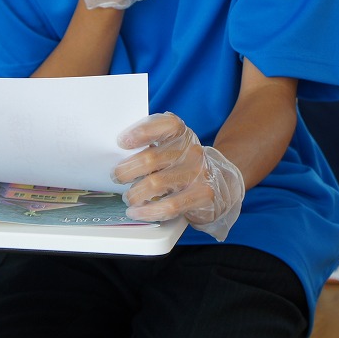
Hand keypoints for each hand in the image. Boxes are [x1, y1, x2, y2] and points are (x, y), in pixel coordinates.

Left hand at [114, 112, 244, 240]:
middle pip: (152, 158)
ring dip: (135, 193)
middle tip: (117, 177)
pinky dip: (148, 211)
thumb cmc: (184, 165)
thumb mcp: (172, 149)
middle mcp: (192, 151)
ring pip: (156, 183)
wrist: (221, 183)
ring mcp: (198, 173)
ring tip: (129, 198)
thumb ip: (151, 147)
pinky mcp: (202, 195)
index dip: (142, 132)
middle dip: (127, 170)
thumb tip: (118, 157)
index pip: (166, 125)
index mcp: (182, 134)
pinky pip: (169, 205)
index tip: (121, 142)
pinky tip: (137, 212)